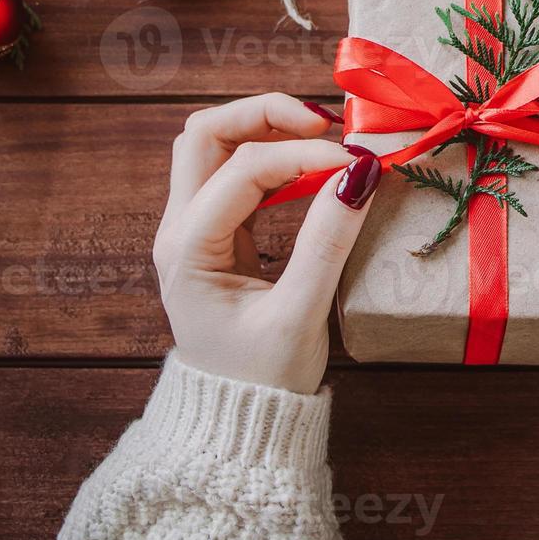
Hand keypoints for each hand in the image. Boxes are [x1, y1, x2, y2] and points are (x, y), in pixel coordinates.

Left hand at [153, 93, 379, 394]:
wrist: (237, 425)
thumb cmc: (264, 381)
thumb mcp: (300, 317)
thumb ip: (327, 244)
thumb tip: (360, 175)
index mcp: (188, 251)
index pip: (244, 170)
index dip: (304, 155)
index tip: (359, 163)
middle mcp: (178, 230)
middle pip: (204, 133)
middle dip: (264, 114)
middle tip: (325, 125)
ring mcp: (190, 228)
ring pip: (213, 144)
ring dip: (263, 127)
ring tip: (321, 137)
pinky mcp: (213, 233)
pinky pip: (231, 171)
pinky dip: (269, 155)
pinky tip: (310, 164)